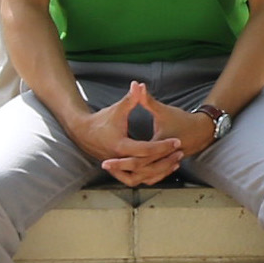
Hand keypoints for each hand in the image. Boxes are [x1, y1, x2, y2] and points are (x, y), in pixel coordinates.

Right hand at [71, 82, 188, 187]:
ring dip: (160, 171)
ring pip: (143, 177)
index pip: (146, 149)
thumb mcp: (118, 109)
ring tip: (176, 162)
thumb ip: (131, 98)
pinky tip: (163, 168)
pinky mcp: (119, 171)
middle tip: (180, 152)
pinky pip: (138, 178)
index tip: (176, 141)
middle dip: (165, 160)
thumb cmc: (101, 120)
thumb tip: (138, 84)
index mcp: (121, 145)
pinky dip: (151, 175)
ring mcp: (118, 168)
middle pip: (147, 166)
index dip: (163, 146)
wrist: (83, 133)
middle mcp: (120, 160)